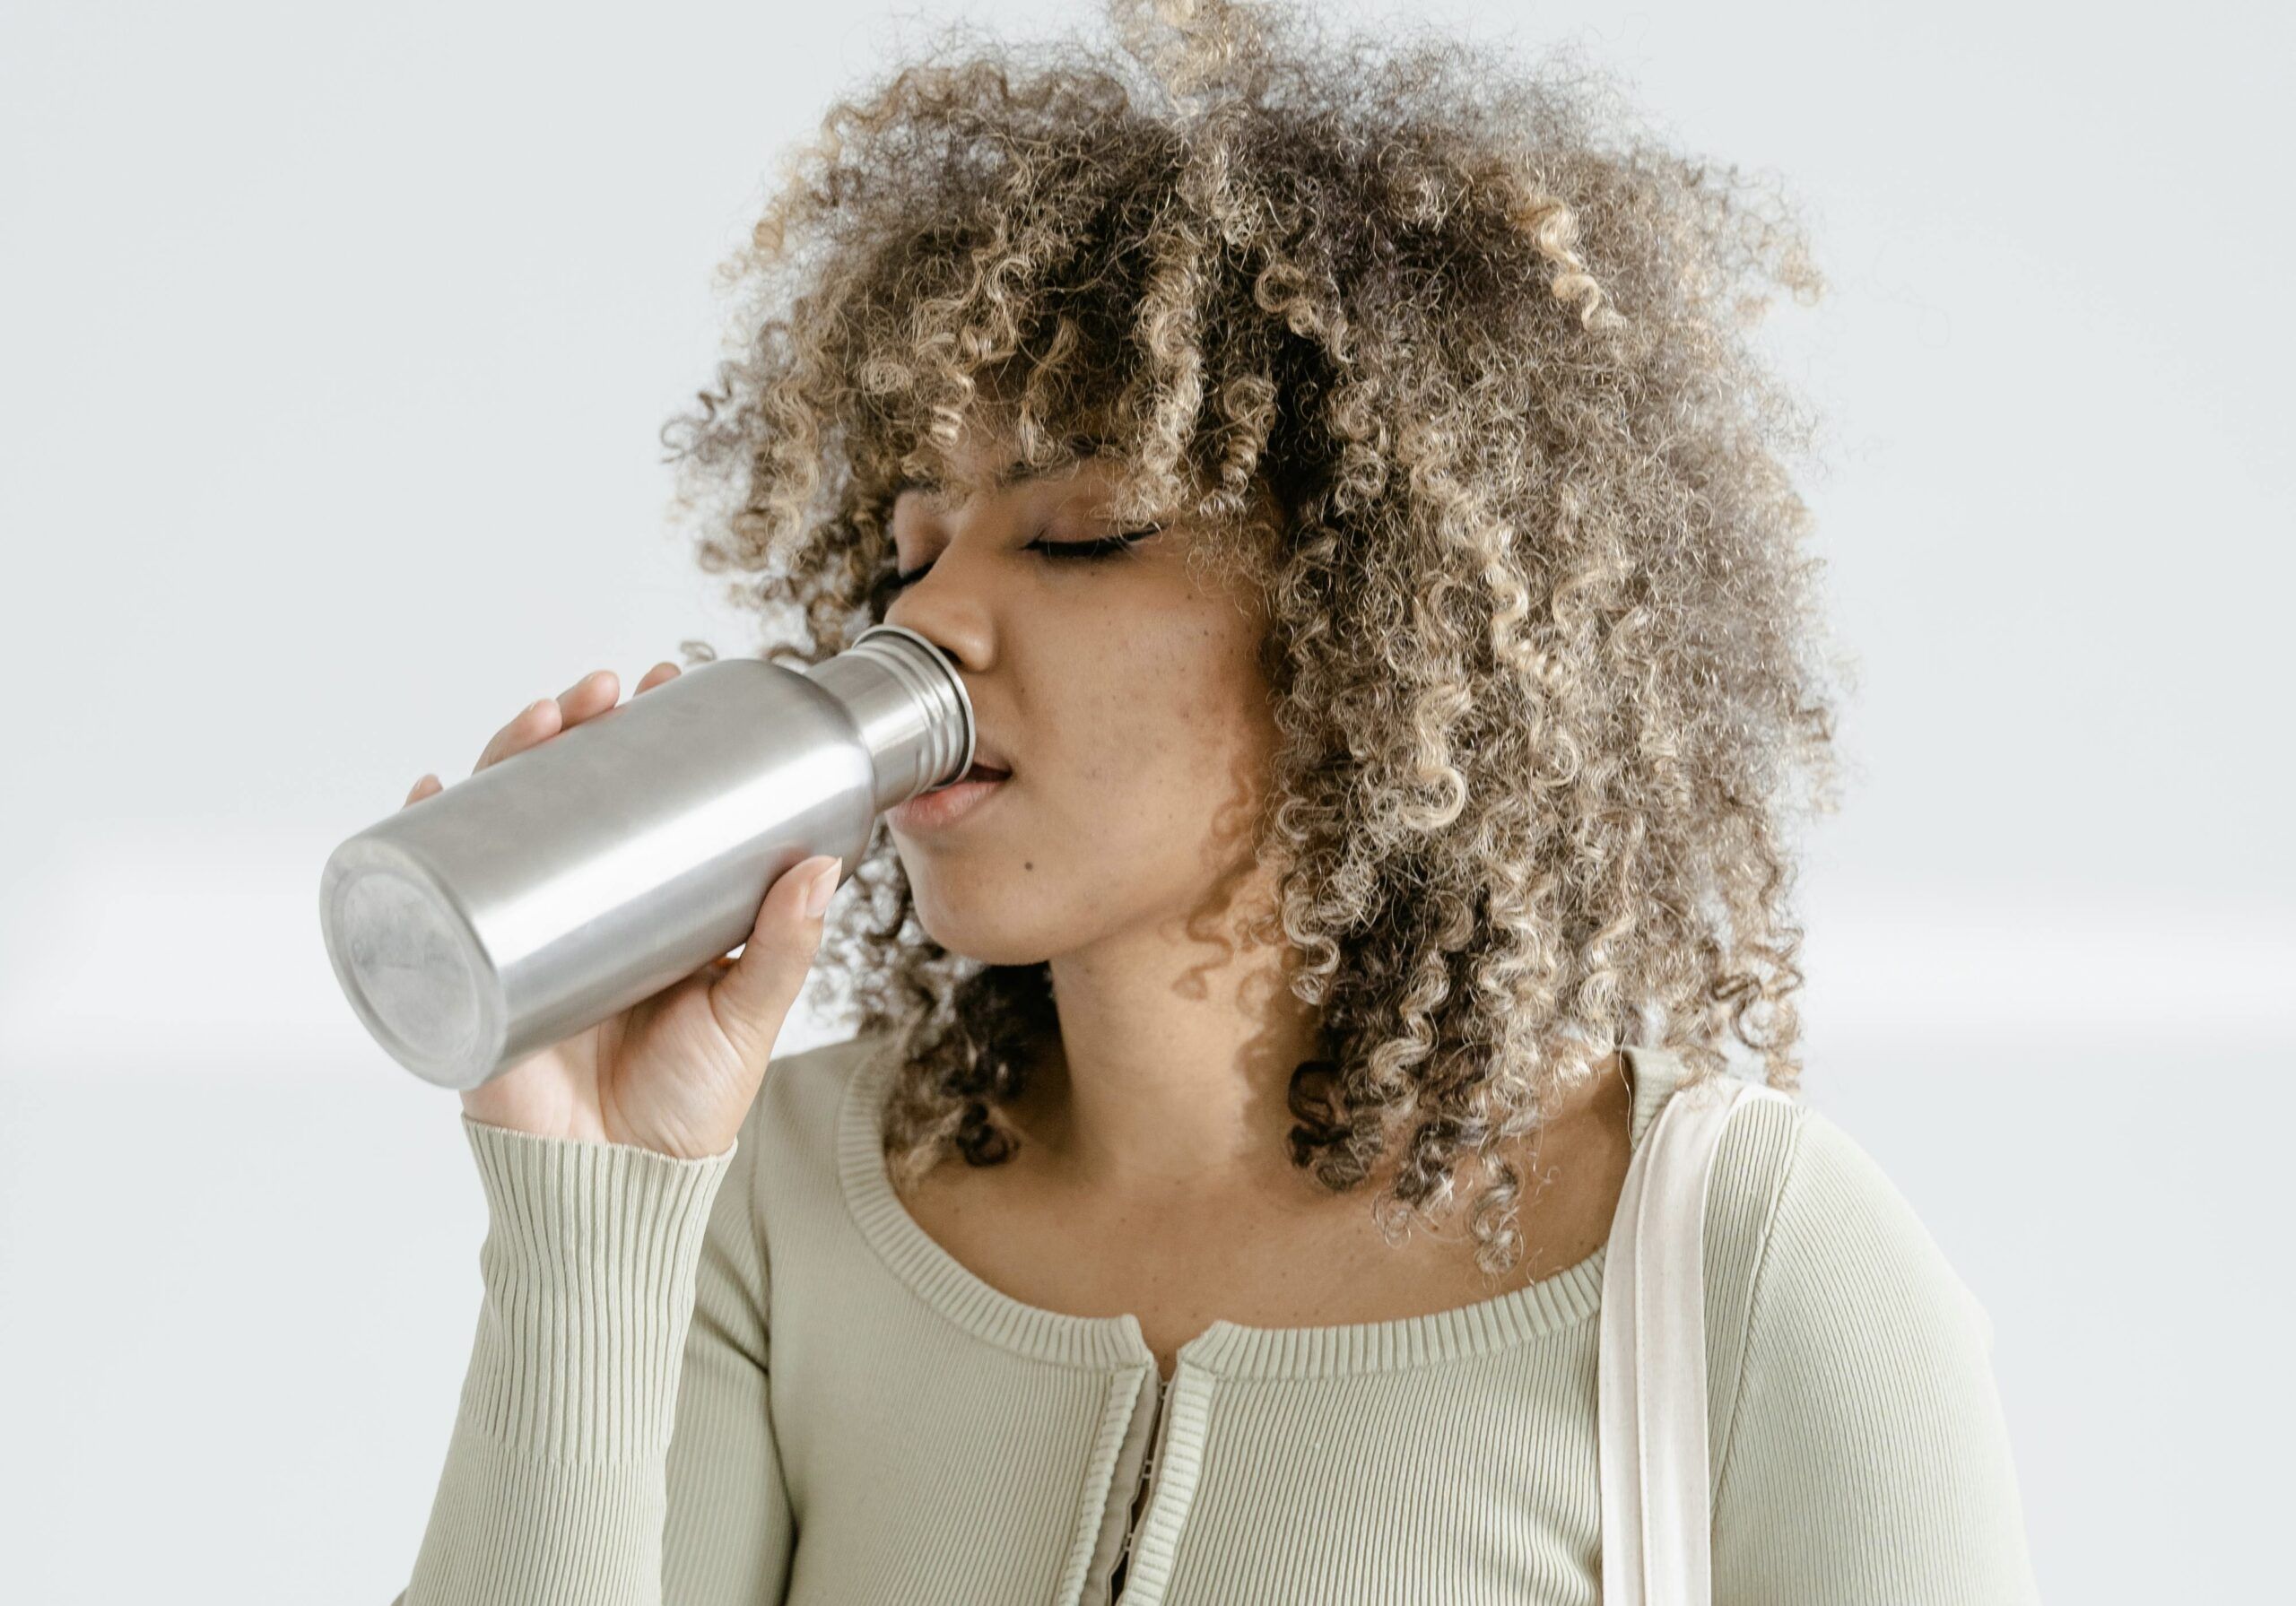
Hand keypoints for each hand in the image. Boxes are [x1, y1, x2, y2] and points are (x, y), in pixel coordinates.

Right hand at [399, 662, 841, 1159]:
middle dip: (571, 730)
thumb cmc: (685, 1106)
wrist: (615, 1191)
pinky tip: (430, 792)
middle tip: (600, 690)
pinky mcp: (473, 975)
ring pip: (501, 827)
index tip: (666, 682)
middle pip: (561, 796)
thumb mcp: (746, 1016)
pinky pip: (435, 901)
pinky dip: (421, 842)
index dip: (641, 737)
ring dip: (507, 760)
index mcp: (645, 906)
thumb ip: (782, 949)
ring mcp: (520, 934)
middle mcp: (580, 908)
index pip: (635, 800)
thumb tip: (824, 863)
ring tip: (539, 720)